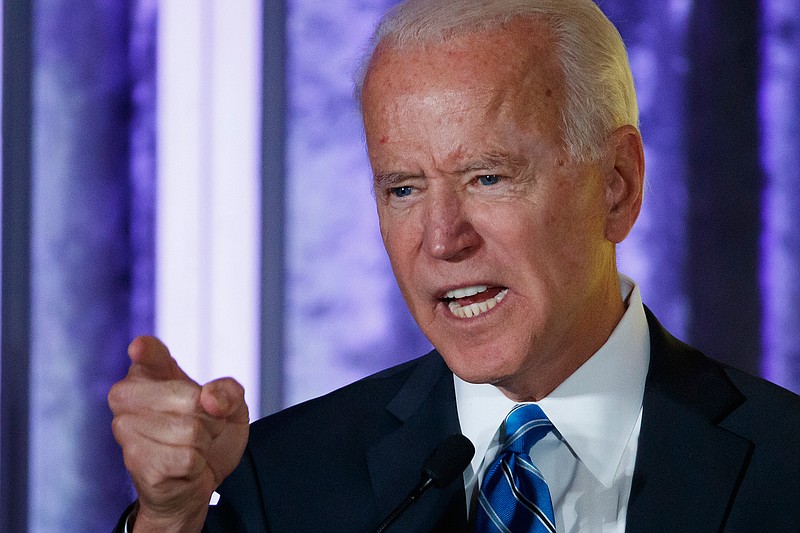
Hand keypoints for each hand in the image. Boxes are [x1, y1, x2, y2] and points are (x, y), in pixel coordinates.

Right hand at [108, 337, 249, 531]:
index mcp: (149, 372)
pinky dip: (197, 464)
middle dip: (210, 418)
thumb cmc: (208, 434)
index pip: (148, 353)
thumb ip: (229, 392)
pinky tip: (184, 466)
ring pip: (191, 431)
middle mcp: (126, 395)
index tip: (140, 348)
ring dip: (204, 443)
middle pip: (190, 399)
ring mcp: (126, 429)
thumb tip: (210, 399)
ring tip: (192, 446)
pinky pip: (187, 458)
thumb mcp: (231, 407)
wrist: (197, 480)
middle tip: (201, 427)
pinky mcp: (134, 461)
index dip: (146, 350)